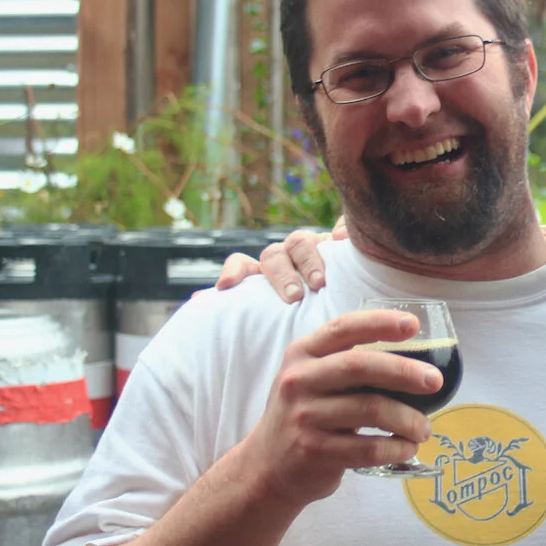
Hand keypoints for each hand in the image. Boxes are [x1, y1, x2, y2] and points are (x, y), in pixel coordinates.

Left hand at [214, 216, 345, 302]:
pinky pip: (342, 232)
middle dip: (281, 276)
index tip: (225, 287)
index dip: (233, 271)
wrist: (349, 301)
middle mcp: (287, 257)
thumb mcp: (276, 313)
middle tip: (292, 298)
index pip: (242, 263)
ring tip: (320, 283)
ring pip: (302, 242)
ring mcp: (316, 249)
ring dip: (309, 262)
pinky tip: (343, 239)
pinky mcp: (342, 244)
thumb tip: (195, 297)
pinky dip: (342, 232)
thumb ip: (245, 305)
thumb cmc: (308, 313)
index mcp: (267, 274)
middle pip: (273, 255)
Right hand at [240, 307, 442, 508]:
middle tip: (435, 381)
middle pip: (360, 366)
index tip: (413, 325)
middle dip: (405, 371)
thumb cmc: (305, 415)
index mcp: (303, 354)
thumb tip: (415, 360)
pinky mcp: (314, 451)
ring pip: (371, 410)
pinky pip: (368, 448)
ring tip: (424, 428)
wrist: (266, 468)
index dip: (380, 323)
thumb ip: (347, 364)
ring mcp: (304, 417)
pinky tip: (407, 448)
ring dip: (408, 420)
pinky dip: (396, 448)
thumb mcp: (312, 379)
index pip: (344, 329)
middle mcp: (299, 380)